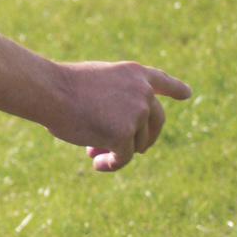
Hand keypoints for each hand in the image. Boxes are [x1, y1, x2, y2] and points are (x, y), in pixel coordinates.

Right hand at [47, 61, 189, 171]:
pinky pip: (124, 158)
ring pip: (138, 142)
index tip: (186, 94)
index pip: (162, 81)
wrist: (50, 90)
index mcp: (134, 73)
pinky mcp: (124, 135)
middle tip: (133, 149)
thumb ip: (115, 99)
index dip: (175, 89)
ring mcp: (136, 113)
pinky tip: (97, 164)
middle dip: (145, 137)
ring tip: (93, 152)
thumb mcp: (96, 82)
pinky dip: (111, 163)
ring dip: (120, 150)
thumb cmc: (62, 86)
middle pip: (156, 121)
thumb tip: (119, 138)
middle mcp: (143, 91)